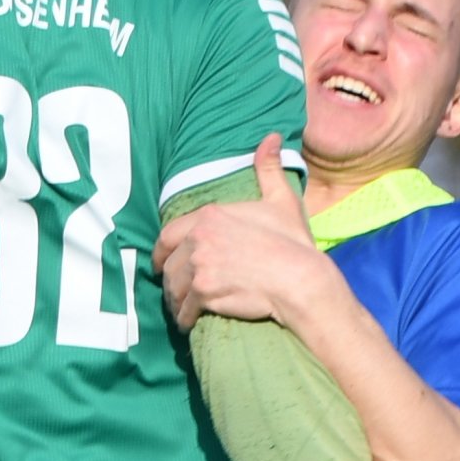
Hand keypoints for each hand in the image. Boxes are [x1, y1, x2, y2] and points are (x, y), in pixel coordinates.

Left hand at [153, 135, 327, 332]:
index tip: (161, 263)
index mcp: (209, 216)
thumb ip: (268, 169)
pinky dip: (183, 318)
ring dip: (175, 300)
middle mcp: (199, 239)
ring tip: (181, 308)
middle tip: (175, 291)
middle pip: (168, 264)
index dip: (162, 252)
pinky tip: (187, 323)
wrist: (298, 278)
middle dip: (170, 279)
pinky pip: (183, 310)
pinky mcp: (204, 293)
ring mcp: (200, 266)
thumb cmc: (291, 242)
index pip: (168, 235)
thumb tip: (271, 138)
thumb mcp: (280, 200)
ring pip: (173, 288)